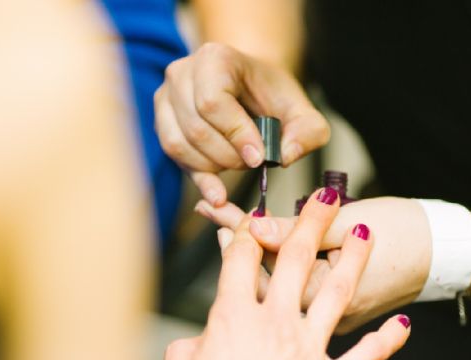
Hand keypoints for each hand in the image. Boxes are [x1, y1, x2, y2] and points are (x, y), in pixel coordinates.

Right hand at [154, 43, 328, 205]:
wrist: (251, 88)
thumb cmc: (273, 97)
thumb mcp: (303, 111)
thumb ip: (308, 132)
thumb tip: (285, 156)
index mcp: (215, 58)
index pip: (213, 102)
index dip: (236, 135)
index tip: (258, 157)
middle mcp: (182, 72)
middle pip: (196, 128)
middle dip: (228, 156)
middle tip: (252, 163)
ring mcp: (166, 96)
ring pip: (179, 144)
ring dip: (212, 166)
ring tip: (238, 163)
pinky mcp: (162, 120)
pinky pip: (173, 154)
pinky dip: (197, 175)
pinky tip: (217, 190)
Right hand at [160, 189, 410, 359]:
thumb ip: (186, 352)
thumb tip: (194, 345)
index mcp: (232, 320)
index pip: (240, 261)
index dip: (247, 231)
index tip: (256, 215)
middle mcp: (274, 326)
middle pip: (295, 260)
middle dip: (312, 222)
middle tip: (326, 196)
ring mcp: (308, 351)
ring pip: (336, 292)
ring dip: (353, 260)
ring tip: (365, 233)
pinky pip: (367, 355)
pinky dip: (388, 340)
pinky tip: (403, 325)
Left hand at [196, 197, 431, 333]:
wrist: (445, 254)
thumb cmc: (407, 236)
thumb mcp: (352, 224)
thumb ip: (301, 231)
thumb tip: (256, 228)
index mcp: (323, 293)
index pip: (267, 259)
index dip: (239, 228)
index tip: (217, 207)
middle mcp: (321, 313)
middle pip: (265, 273)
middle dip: (238, 239)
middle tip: (212, 211)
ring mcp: (328, 315)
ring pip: (280, 282)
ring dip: (256, 251)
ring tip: (230, 226)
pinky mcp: (337, 309)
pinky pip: (299, 287)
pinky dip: (282, 263)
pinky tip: (268, 246)